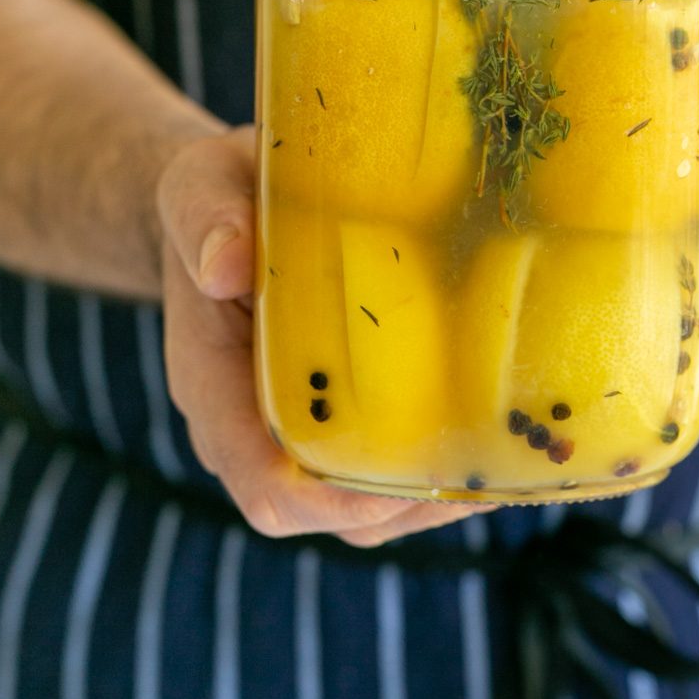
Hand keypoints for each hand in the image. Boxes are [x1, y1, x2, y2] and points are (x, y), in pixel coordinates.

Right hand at [156, 127, 484, 545]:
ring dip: (432, 497)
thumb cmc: (218, 193)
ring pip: (363, 510)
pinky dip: (436, 464)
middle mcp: (253, 428)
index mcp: (213, 387)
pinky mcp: (338, 414)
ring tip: (501, 461)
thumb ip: (203, 215)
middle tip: (480, 471)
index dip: (333, 501)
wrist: (227, 206)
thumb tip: (224, 264)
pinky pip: (382, 469)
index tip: (405, 472)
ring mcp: (298, 429)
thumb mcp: (197, 182)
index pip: (264, 484)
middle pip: (326, 516)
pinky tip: (494, 430)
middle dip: (405, 507)